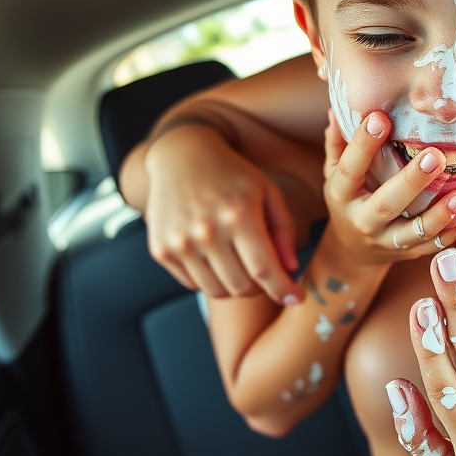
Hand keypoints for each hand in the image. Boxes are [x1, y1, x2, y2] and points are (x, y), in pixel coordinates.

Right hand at [144, 125, 300, 303]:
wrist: (180, 156)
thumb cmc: (232, 174)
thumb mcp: (267, 191)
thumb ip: (284, 230)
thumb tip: (290, 268)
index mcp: (238, 214)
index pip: (264, 270)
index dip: (282, 290)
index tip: (294, 299)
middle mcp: (206, 231)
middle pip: (241, 287)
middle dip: (261, 288)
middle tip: (265, 275)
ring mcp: (180, 242)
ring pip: (217, 291)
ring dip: (236, 287)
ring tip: (241, 265)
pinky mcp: (161, 250)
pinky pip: (193, 284)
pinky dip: (210, 279)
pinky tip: (216, 258)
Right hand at [321, 110, 455, 266]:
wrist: (353, 251)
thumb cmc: (349, 198)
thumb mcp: (334, 174)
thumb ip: (338, 143)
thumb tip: (336, 108)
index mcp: (341, 195)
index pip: (350, 168)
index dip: (363, 144)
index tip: (380, 117)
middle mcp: (363, 221)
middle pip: (387, 203)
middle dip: (411, 181)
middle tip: (435, 156)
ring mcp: (386, 241)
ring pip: (413, 232)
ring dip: (439, 215)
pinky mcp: (408, 253)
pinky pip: (431, 247)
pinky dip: (450, 235)